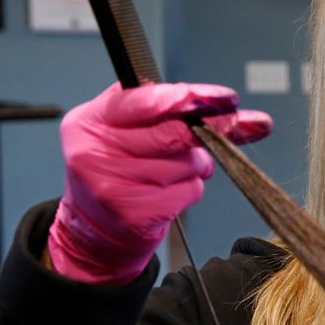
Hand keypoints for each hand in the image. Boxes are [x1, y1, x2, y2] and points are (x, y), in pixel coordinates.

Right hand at [47, 82, 271, 283]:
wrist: (93, 227)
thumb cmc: (115, 168)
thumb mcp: (122, 128)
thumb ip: (163, 109)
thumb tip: (221, 104)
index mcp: (91, 121)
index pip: (147, 102)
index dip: (191, 97)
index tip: (224, 98)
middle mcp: (96, 152)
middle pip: (173, 134)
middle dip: (211, 127)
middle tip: (233, 121)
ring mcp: (113, 187)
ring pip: (187, 163)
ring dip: (196, 163)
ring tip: (175, 170)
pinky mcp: (135, 216)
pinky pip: (189, 191)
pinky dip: (190, 188)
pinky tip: (169, 192)